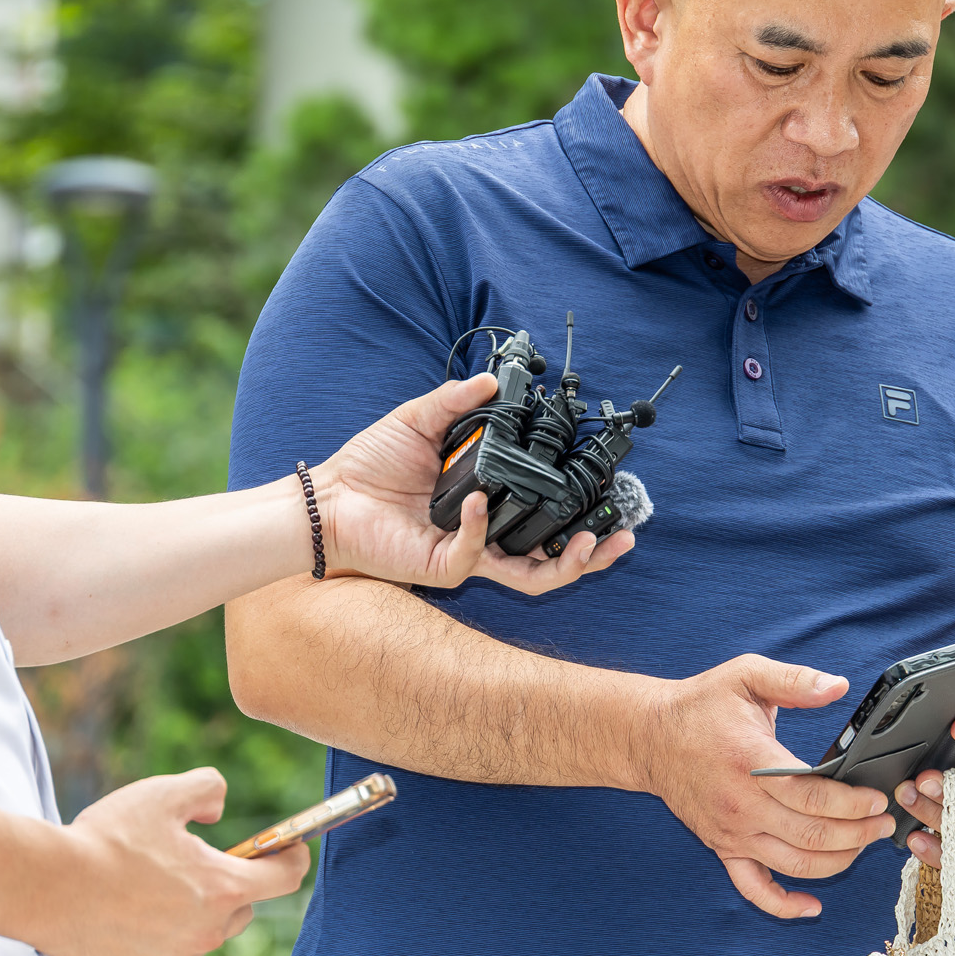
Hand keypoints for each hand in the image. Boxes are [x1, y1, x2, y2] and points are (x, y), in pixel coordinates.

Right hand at [36, 768, 310, 955]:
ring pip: (203, 933)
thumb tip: (219, 807)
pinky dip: (162, 941)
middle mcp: (208, 931)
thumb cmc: (106, 841)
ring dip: (191, 913)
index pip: (285, 877)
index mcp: (222, 886)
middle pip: (241, 906)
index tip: (286, 849)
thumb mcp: (164, 793)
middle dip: (227, 884)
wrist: (47, 888)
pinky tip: (132, 918)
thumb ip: (208, 788)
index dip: (290, 857)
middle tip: (190, 863)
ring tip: (149, 889)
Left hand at [317, 373, 634, 593]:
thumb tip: (492, 380)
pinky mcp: (445, 566)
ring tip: (591, 542)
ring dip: (566, 563)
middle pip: (553, 556)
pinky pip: (476, 552)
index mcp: (488, 503)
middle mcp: (486, 533)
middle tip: (623, 535)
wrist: (330, 498)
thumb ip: (455, 400)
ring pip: (531, 575)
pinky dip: (480, 526)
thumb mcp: (417, 420)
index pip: (544, 512)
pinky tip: (478, 501)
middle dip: (594, 553)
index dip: (579, 506)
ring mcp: (469, 554)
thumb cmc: (371, 465)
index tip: (604, 485)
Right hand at [641, 654, 894, 918]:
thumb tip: (838, 685)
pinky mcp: (722, 847)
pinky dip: (784, 905)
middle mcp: (742, 805)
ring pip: (795, 865)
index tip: (878, 798)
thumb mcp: (747, 676)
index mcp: (752, 762)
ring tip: (864, 846)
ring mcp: (732, 832)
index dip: (853, 804)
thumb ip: (795, 680)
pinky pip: (753, 889)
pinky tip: (812, 907)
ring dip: (837, 862)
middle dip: (858, 834)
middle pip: (812, 836)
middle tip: (884, 823)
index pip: (814, 797)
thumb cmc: (701, 705)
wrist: (649, 736)